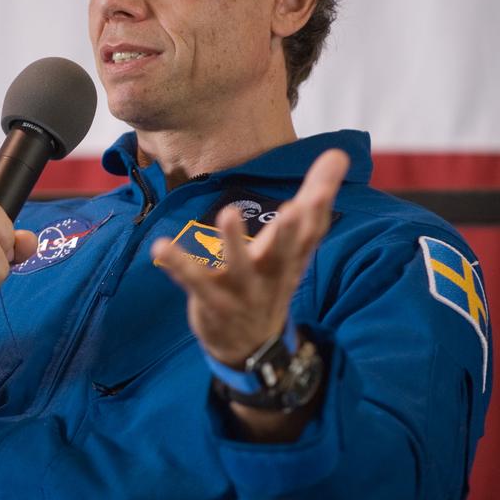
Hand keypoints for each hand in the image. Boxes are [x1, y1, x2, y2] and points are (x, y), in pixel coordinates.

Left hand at [152, 149, 349, 368]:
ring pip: (240, 267)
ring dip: (234, 242)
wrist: (252, 346)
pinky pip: (194, 282)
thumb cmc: (273, 279)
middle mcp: (271, 273)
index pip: (311, 232)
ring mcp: (242, 290)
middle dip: (290, 232)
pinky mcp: (211, 300)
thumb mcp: (296, 244)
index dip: (320, 209)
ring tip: (228, 214)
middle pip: (284, 253)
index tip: (325, 185)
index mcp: (292, 257)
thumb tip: (339, 153)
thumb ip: (314, 198)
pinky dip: (178, 264)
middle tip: (297, 207)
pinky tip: (160, 247)